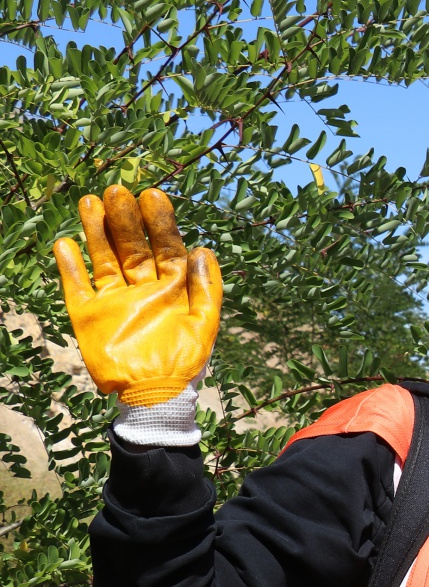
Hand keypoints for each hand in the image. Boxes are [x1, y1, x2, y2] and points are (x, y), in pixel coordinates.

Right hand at [54, 186, 221, 405]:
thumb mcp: (204, 324)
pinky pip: (77, 287)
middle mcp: (142, 289)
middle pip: (132, 247)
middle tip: (117, 190)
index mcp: (172, 288)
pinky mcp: (90, 316)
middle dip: (125, 219)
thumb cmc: (184, 362)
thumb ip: (206, 288)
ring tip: (90, 202)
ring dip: (96, 231)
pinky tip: (65, 244)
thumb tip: (204, 250)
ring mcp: (115, 300)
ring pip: (104, 258)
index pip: (166, 247)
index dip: (160, 222)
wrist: (154, 396)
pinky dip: (71, 267)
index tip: (151, 194)